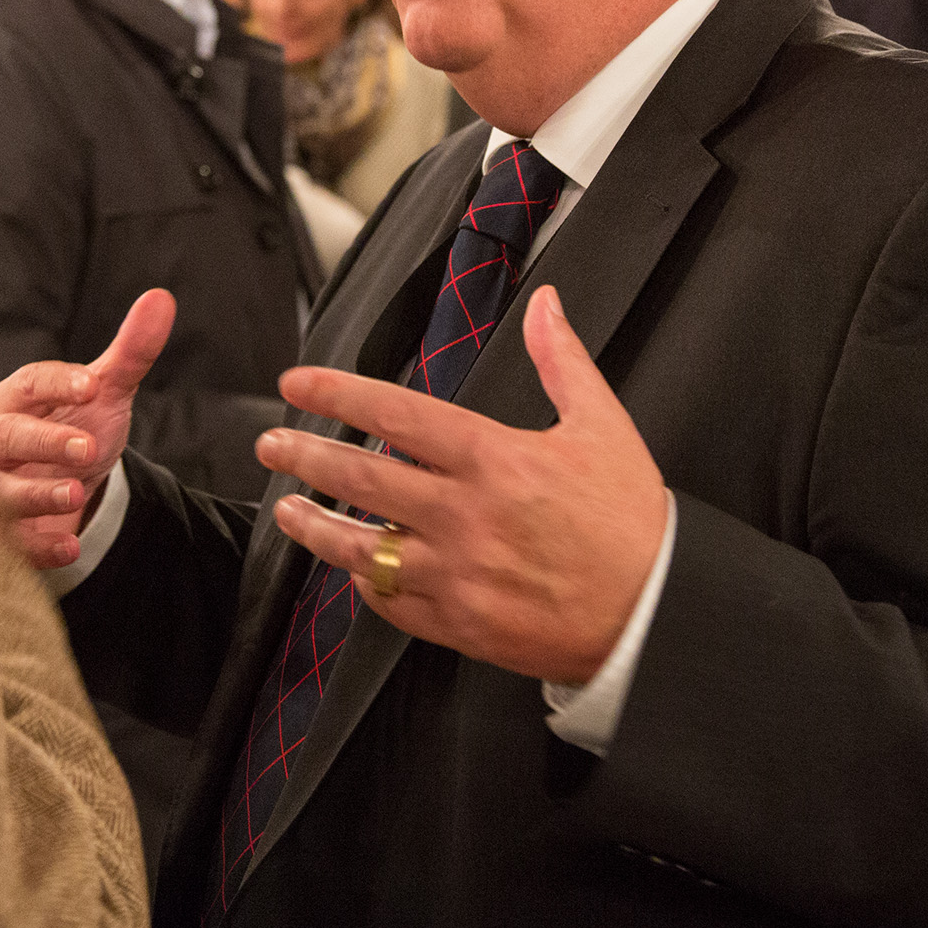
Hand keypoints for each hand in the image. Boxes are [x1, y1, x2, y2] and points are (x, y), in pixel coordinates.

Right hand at [0, 287, 173, 569]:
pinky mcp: (3, 534)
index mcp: (16, 399)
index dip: (56, 384)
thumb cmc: (72, 430)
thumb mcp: (104, 394)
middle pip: (5, 438)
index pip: (28, 384)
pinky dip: (38, 548)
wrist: (59, 491)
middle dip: (44, 442)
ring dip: (37, 494)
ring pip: (1, 492)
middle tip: (86, 448)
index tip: (91, 385)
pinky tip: (69, 548)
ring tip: (75, 492)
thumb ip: (131, 352)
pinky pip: (11, 543)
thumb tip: (162, 299)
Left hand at [256, 286, 669, 684]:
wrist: (655, 614)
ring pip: (362, 549)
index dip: (338, 394)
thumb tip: (547, 303)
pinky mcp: (460, 624)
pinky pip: (393, 604)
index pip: (397, 416)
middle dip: (307, 456)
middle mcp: (465, 516)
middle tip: (272, 442)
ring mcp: (457, 575)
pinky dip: (367, 584)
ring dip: (316, 526)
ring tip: (285, 509)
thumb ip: (563, 360)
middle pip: (363, 480)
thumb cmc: (632, 521)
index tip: (299, 383)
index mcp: (495, 461)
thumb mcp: (603, 426)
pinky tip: (351, 568)